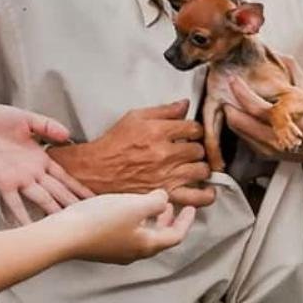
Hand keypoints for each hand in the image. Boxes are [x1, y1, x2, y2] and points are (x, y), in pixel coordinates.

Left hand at [0, 104, 93, 225]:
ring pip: (43, 199)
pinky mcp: (4, 182)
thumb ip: (47, 126)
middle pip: (58, 192)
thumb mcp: (26, 119)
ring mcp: (19, 179)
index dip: (79, 188)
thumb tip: (69, 135)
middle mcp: (32, 172)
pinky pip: (15, 203)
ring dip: (56, 213)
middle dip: (74, 205)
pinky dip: (24, 218)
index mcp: (39, 158)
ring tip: (70, 229)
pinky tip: (33, 231)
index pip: (64, 177)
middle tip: (93, 221)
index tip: (96, 200)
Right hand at [47, 101, 214, 206]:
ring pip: (202, 170)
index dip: (194, 129)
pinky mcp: (165, 195)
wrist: (96, 170)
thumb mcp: (134, 117)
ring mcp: (167, 176)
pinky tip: (206, 189)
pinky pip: (196, 198)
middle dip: (196, 147)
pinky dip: (206, 195)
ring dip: (199, 167)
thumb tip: (185, 104)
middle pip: (199, 149)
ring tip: (192, 166)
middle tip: (188, 149)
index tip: (190, 133)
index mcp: (157, 132)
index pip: (194, 128)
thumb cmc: (113, 143)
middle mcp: (164, 154)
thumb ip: (163, 110)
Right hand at [53, 189, 195, 264]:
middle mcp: (135, 252)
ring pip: (142, 236)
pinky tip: (124, 208)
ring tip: (148, 203)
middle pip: (159, 237)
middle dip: (167, 220)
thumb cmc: (102, 220)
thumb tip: (165, 198)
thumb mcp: (134, 205)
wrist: (66, 236)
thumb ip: (155, 201)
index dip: (185, 220)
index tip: (190, 207)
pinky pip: (127, 234)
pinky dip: (134, 221)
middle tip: (172, 206)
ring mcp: (117, 251)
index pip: (175, 235)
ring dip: (150, 220)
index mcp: (147, 244)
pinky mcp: (102, 247)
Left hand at [223, 56, 302, 165]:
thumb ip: (288, 68)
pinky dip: (238, 121)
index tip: (234, 79)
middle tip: (228, 86)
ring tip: (231, 96)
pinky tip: (241, 110)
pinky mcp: (264, 154)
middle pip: (239, 120)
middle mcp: (280, 137)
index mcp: (294, 118)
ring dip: (231, 110)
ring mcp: (271, 148)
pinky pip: (241, 135)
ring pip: (236, 128)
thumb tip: (267, 48)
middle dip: (229, 100)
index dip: (241, 92)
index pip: (257, 107)